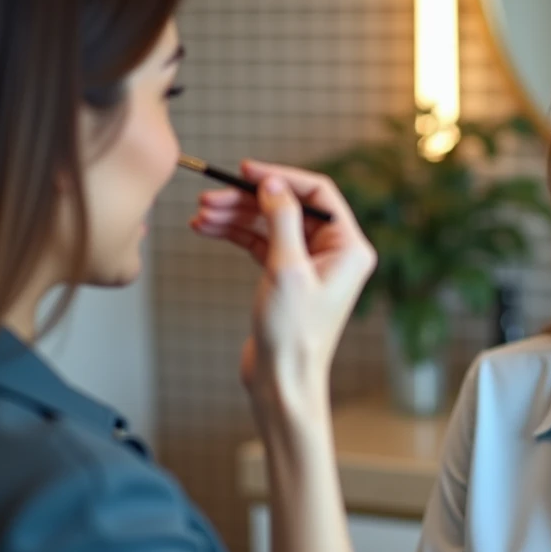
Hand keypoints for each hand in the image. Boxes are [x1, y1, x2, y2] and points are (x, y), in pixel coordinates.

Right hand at [191, 160, 375, 434]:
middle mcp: (334, 253)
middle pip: (289, 207)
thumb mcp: (286, 270)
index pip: (317, 194)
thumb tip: (272, 183)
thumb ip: (281, 220)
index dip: (280, 178)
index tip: (245, 171)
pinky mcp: (287, 278)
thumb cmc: (292, 334)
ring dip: (236, 216)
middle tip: (210, 197)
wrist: (282, 381)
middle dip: (248, 200)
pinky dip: (236, 235)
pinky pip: (261, 244)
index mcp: (349, 248)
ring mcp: (310, 266)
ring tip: (201, 216)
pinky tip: (208, 229)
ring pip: (270, 224)